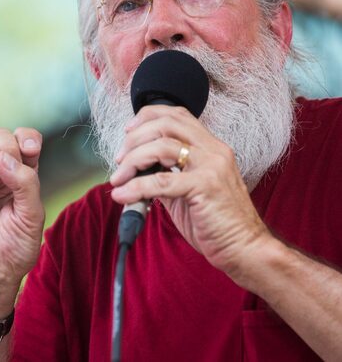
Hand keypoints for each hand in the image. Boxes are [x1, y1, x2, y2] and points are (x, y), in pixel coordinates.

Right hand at [0, 127, 44, 319]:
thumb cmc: (14, 250)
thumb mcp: (32, 216)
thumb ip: (26, 183)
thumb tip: (5, 157)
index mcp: (23, 177)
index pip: (26, 142)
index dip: (27, 137)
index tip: (30, 150)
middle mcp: (0, 174)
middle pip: (2, 137)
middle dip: (8, 146)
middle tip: (8, 171)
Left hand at [110, 106, 270, 278]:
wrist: (245, 248)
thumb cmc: (217, 222)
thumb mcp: (188, 191)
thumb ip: (165, 176)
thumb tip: (135, 173)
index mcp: (210, 147)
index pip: (177, 115)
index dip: (148, 117)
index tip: (128, 132)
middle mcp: (213, 150)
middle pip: (166, 123)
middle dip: (135, 137)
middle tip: (120, 159)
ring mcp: (211, 166)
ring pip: (161, 146)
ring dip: (132, 160)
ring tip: (119, 178)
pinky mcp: (205, 186)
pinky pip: (161, 181)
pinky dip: (136, 186)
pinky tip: (123, 195)